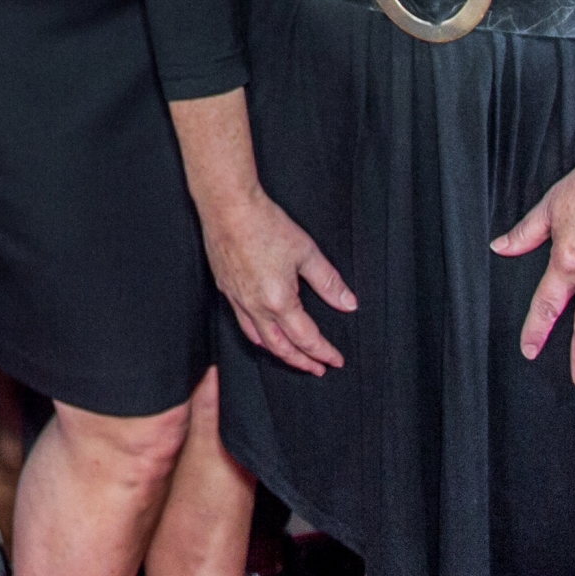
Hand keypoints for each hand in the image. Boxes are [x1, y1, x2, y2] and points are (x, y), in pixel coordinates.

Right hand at [199, 185, 353, 373]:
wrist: (228, 207)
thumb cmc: (265, 224)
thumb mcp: (306, 252)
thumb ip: (329, 282)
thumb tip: (348, 303)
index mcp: (279, 301)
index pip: (306, 338)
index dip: (324, 352)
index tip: (336, 360)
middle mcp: (256, 307)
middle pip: (281, 348)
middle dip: (301, 361)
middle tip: (317, 368)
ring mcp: (238, 299)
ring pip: (258, 339)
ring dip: (279, 353)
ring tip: (292, 356)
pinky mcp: (226, 289)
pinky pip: (243, 323)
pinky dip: (257, 336)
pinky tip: (263, 332)